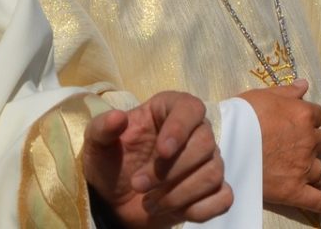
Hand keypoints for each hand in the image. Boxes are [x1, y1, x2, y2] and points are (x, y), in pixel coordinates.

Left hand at [84, 91, 232, 226]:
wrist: (114, 200)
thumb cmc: (109, 163)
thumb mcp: (97, 145)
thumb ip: (102, 128)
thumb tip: (118, 117)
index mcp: (169, 110)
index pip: (191, 108)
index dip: (181, 128)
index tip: (162, 151)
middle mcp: (194, 132)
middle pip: (205, 144)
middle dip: (170, 171)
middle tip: (138, 185)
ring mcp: (207, 162)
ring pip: (213, 173)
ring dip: (179, 194)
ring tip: (149, 204)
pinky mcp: (212, 190)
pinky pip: (223, 198)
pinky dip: (201, 209)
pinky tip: (177, 212)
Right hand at [237, 78, 320, 217]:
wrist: (226, 141)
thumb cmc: (242, 115)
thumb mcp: (264, 95)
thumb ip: (288, 91)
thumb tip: (305, 84)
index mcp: (303, 116)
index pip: (318, 115)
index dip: (313, 118)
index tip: (309, 122)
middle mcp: (308, 141)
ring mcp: (304, 167)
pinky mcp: (295, 190)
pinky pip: (319, 200)